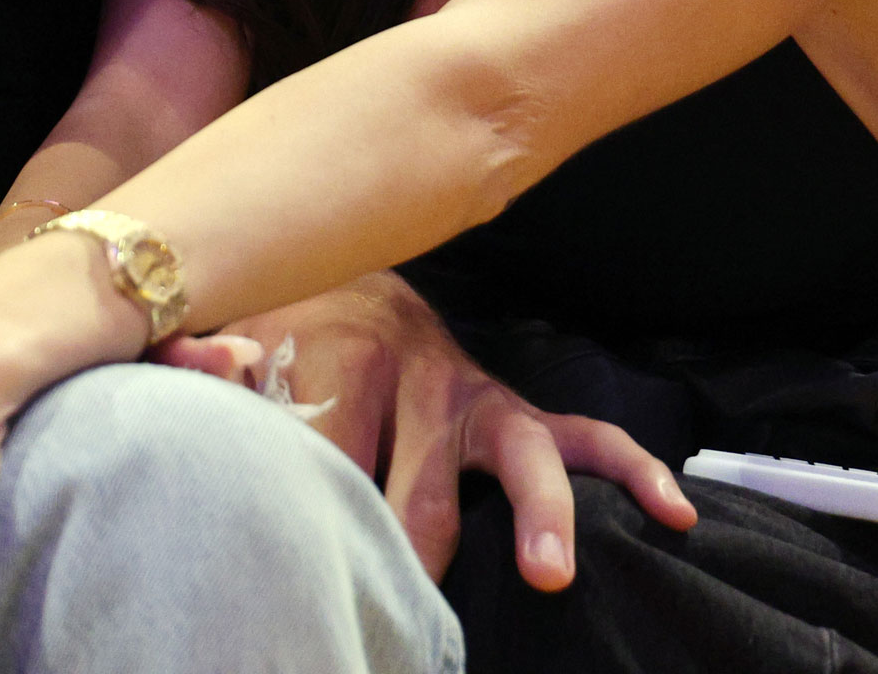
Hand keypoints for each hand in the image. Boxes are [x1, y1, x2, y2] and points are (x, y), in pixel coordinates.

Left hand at [155, 271, 695, 589]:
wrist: (339, 270)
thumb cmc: (275, 324)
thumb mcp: (226, 327)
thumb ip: (204, 354)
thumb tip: (230, 367)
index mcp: (336, 354)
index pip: (326, 451)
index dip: (313, 510)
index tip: (301, 563)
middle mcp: (414, 372)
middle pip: (419, 480)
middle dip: (411, 549)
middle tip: (400, 608)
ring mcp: (473, 394)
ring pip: (517, 453)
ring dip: (535, 512)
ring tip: (550, 570)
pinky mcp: (516, 408)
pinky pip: (587, 436)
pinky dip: (631, 470)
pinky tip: (672, 510)